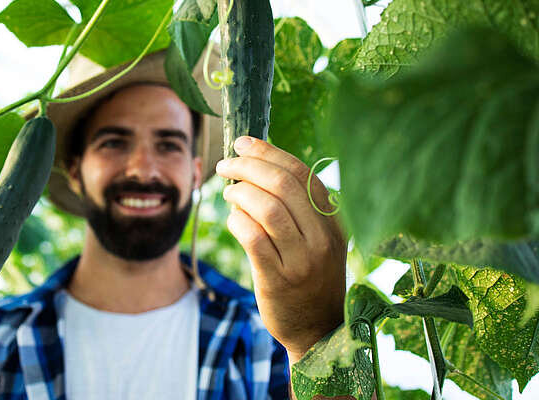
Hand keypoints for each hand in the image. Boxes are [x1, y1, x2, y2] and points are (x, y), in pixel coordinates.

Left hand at [216, 136, 346, 361]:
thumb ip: (298, 208)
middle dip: (248, 166)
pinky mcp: (278, 280)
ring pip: (267, 208)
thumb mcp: (317, 240)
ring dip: (239, 192)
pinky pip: (253, 238)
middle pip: (282, 185)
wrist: (318, 330)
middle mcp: (322, 237)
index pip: (302, 173)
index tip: (244, 143)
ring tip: (227, 192)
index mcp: (333, 221)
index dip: (269, 152)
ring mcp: (302, 260)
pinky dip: (237, 221)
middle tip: (225, 164)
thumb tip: (257, 169)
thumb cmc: (310, 277)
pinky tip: (231, 218)